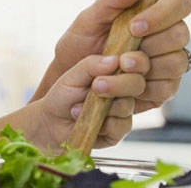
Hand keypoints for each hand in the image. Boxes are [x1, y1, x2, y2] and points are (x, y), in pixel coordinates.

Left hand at [25, 52, 148, 151]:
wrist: (51, 122)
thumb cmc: (63, 94)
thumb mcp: (73, 75)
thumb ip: (92, 65)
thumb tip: (115, 60)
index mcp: (116, 71)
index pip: (138, 62)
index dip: (137, 61)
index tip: (124, 62)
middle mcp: (124, 90)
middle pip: (138, 84)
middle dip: (119, 84)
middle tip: (96, 86)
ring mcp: (123, 110)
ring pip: (128, 105)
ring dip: (102, 106)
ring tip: (77, 107)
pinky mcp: (119, 130)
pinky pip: (121, 126)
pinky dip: (101, 124)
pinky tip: (84, 121)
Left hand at [37, 0, 190, 112]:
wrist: (70, 80)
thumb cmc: (80, 44)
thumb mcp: (88, 20)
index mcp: (155, 10)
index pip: (180, 2)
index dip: (163, 13)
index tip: (135, 26)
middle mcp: (168, 35)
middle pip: (182, 34)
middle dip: (153, 43)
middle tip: (122, 52)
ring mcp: (168, 63)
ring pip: (177, 63)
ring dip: (146, 67)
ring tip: (119, 68)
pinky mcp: (163, 88)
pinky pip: (167, 89)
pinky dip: (144, 88)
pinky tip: (123, 85)